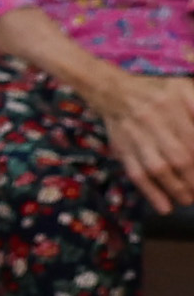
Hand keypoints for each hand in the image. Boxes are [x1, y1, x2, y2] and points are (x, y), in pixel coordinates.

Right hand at [94, 66, 193, 213]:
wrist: (111, 89)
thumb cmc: (156, 91)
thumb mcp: (183, 88)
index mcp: (172, 102)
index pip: (193, 139)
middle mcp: (153, 118)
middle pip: (180, 157)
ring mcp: (135, 135)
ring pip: (158, 168)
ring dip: (177, 189)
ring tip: (188, 200)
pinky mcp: (122, 148)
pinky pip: (136, 172)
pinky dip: (151, 192)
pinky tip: (165, 207)